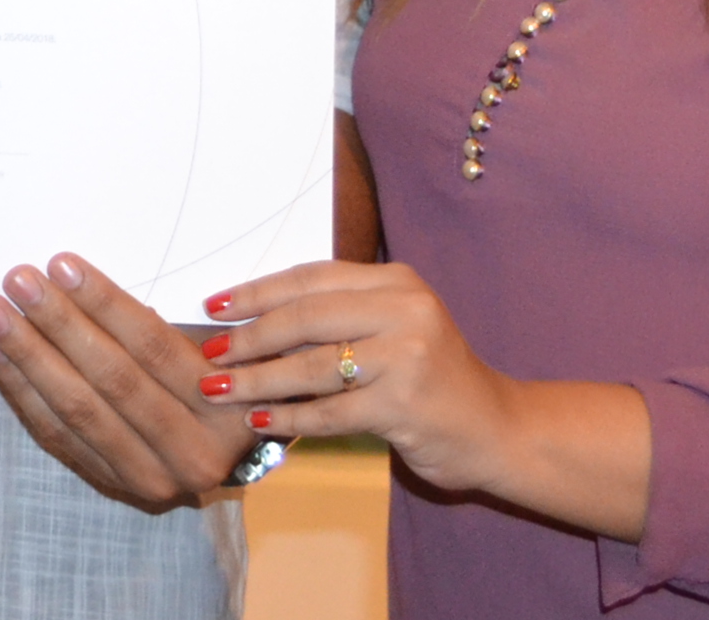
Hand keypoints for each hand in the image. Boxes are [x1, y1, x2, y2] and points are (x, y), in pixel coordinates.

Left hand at [0, 253, 254, 509]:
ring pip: (78, 408)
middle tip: (18, 280)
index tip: (62, 265)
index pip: (155, 348)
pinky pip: (57, 433)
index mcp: (227, 410)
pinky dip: (24, 389)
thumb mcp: (212, 351)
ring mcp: (149, 476)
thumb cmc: (213, 382)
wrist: (218, 454)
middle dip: (58, 323)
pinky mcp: (111, 484)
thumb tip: (78, 278)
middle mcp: (192, 453)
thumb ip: (165, 326)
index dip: (106, 305)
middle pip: (113, 379)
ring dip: (28, 354)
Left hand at [199, 261, 515, 492]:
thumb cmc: (431, 377)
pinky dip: (289, 417)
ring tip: (220, 390)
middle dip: (249, 337)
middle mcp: (404, 310)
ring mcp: (407, 357)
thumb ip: (339, 315)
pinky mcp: (405, 404)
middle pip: (305, 318)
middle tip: (210, 354)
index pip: (311, 279)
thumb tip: (250, 317)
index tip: (213, 306)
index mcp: (396, 281)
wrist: (498, 429)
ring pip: (312, 366)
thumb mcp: (393, 327)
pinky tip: (260, 421)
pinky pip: (330, 411)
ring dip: (258, 380)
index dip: (256, 292)